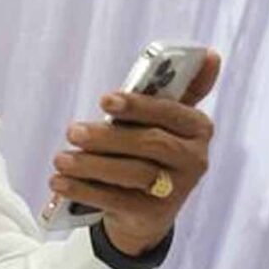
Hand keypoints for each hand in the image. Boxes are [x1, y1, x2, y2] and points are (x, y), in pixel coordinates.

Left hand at [49, 51, 220, 254]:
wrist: (146, 207)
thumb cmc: (148, 146)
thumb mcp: (161, 118)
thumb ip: (179, 88)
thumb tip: (209, 54)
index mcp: (198, 127)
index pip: (171, 111)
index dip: (137, 105)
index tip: (104, 99)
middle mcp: (195, 160)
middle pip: (150, 143)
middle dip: (106, 137)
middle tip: (71, 131)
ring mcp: (177, 190)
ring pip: (133, 173)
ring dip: (91, 165)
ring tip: (59, 160)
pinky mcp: (154, 215)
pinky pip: (116, 200)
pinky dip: (84, 190)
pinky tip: (59, 182)